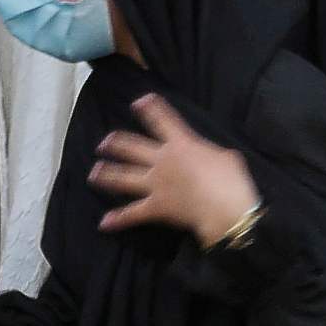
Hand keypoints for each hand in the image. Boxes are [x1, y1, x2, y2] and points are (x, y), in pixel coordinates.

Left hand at [89, 94, 261, 242]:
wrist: (225, 208)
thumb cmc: (231, 179)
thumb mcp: (225, 155)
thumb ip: (207, 152)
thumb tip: (205, 156)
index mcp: (181, 143)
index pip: (162, 120)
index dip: (149, 108)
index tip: (138, 101)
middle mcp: (162, 160)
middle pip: (131, 147)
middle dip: (115, 143)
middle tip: (103, 143)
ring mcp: (155, 183)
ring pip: (123, 177)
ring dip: (107, 174)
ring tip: (94, 173)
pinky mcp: (155, 206)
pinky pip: (132, 213)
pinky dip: (118, 219)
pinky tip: (104, 223)